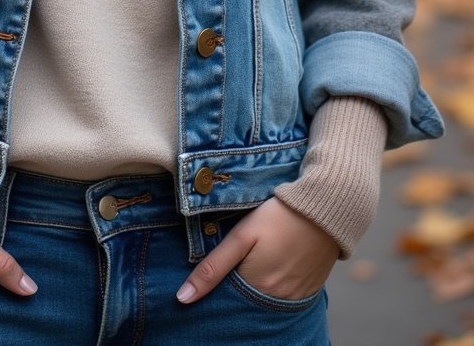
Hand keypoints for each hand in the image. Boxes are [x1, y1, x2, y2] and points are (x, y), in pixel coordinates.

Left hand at [176, 196, 338, 304]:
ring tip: (255, 259)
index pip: (228, 300)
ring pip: (266, 299)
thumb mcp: (242, 236)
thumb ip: (213, 267)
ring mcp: (297, 297)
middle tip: (238, 259)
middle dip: (236, 287)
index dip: (217, 287)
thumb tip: (183, 298)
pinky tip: (275, 263)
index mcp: (258, 290)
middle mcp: (279, 301)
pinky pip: (286, 295)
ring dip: (256, 285)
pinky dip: (276, 284)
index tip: (213, 271)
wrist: (326, 206)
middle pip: (247, 301)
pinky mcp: (311, 289)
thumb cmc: (279, 216)